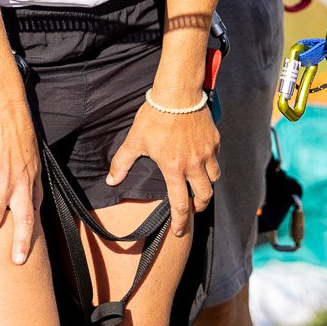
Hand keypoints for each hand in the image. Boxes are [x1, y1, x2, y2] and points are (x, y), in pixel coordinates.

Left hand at [107, 100, 219, 238]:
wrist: (178, 93)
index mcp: (174, 169)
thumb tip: (110, 180)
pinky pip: (216, 159)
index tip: (180, 232)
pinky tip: (203, 160)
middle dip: (199, 207)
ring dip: (207, 186)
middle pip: (204, 196)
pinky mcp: (215, 140)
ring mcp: (207, 152)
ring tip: (199, 186)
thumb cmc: (155, 116)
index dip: (181, 222)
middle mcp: (194, 164)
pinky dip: (211, 164)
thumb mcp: (135, 140)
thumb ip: (122, 162)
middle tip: (192, 208)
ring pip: (214, 179)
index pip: (180, 205)